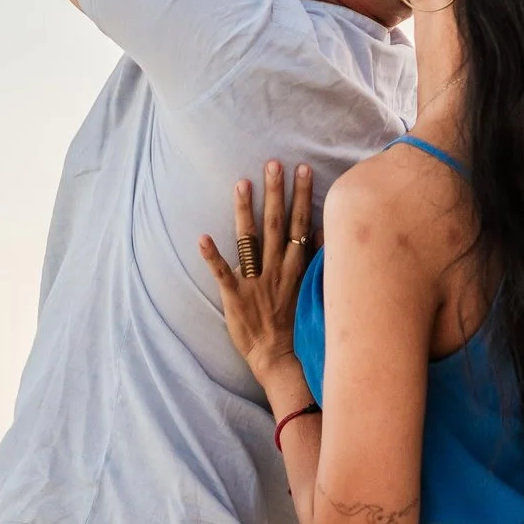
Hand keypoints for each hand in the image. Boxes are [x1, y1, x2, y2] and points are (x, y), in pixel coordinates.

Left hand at [199, 161, 315, 386]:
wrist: (280, 359)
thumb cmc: (296, 324)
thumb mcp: (313, 290)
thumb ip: (316, 260)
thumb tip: (321, 231)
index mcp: (296, 267)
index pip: (300, 224)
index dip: (301, 196)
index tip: (303, 170)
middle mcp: (277, 269)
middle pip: (277, 224)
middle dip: (276, 192)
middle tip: (274, 164)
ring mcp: (255, 282)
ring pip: (250, 240)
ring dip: (246, 211)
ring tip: (242, 183)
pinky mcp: (235, 297)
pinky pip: (223, 274)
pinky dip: (212, 256)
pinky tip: (202, 237)